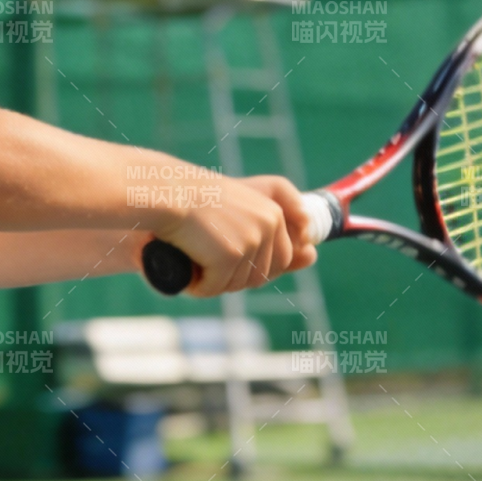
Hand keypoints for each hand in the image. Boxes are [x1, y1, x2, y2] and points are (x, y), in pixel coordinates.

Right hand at [148, 174, 316, 295]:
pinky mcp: (231, 255)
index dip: (254, 267)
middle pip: (262, 276)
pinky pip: (216, 287)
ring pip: (238, 284)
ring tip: (194, 261)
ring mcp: (252, 240)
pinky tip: (187, 272)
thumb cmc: (198, 200)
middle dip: (235, 277)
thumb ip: (276, 230)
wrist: (168, 193)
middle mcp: (269, 225)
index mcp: (274, 213)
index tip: (228, 259)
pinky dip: (199, 287)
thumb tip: (313, 255)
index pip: (282, 260)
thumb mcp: (243, 209)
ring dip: (214, 282)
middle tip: (208, 262)